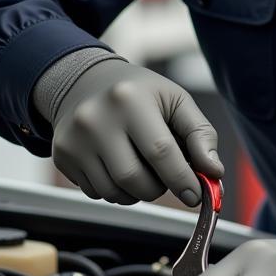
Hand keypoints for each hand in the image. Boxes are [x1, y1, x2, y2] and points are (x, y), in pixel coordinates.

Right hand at [51, 59, 221, 206]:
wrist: (83, 81)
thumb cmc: (138, 93)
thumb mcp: (174, 100)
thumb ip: (200, 134)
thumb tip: (213, 172)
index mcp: (129, 99)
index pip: (160, 152)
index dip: (181, 179)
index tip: (195, 194)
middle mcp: (95, 119)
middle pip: (134, 179)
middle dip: (158, 188)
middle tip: (165, 177)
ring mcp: (74, 139)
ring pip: (114, 192)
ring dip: (136, 192)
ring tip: (141, 167)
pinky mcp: (62, 156)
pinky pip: (96, 192)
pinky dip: (115, 189)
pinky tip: (116, 164)